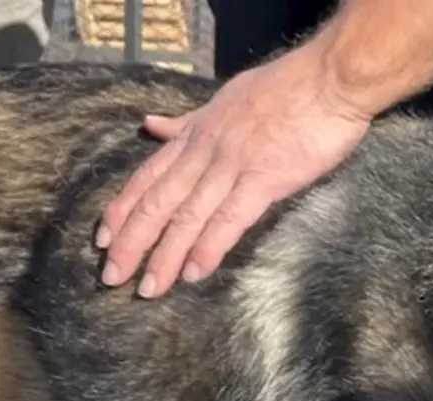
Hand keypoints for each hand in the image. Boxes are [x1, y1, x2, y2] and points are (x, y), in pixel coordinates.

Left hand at [97, 55, 372, 298]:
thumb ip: (188, 120)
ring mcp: (232, 164)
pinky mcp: (265, 179)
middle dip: (131, 243)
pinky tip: (194, 273)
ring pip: (187, 216)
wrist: (329, 79)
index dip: (122, 209)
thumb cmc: (287, 87)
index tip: (103, 239)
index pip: (148, 175)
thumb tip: (151, 125)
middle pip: (157, 202)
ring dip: (164, 256)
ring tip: (148, 289)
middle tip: (112, 277)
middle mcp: (205, 150)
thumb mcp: (225, 99)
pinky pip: (229, 219)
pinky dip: (208, 248)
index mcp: (197, 133)